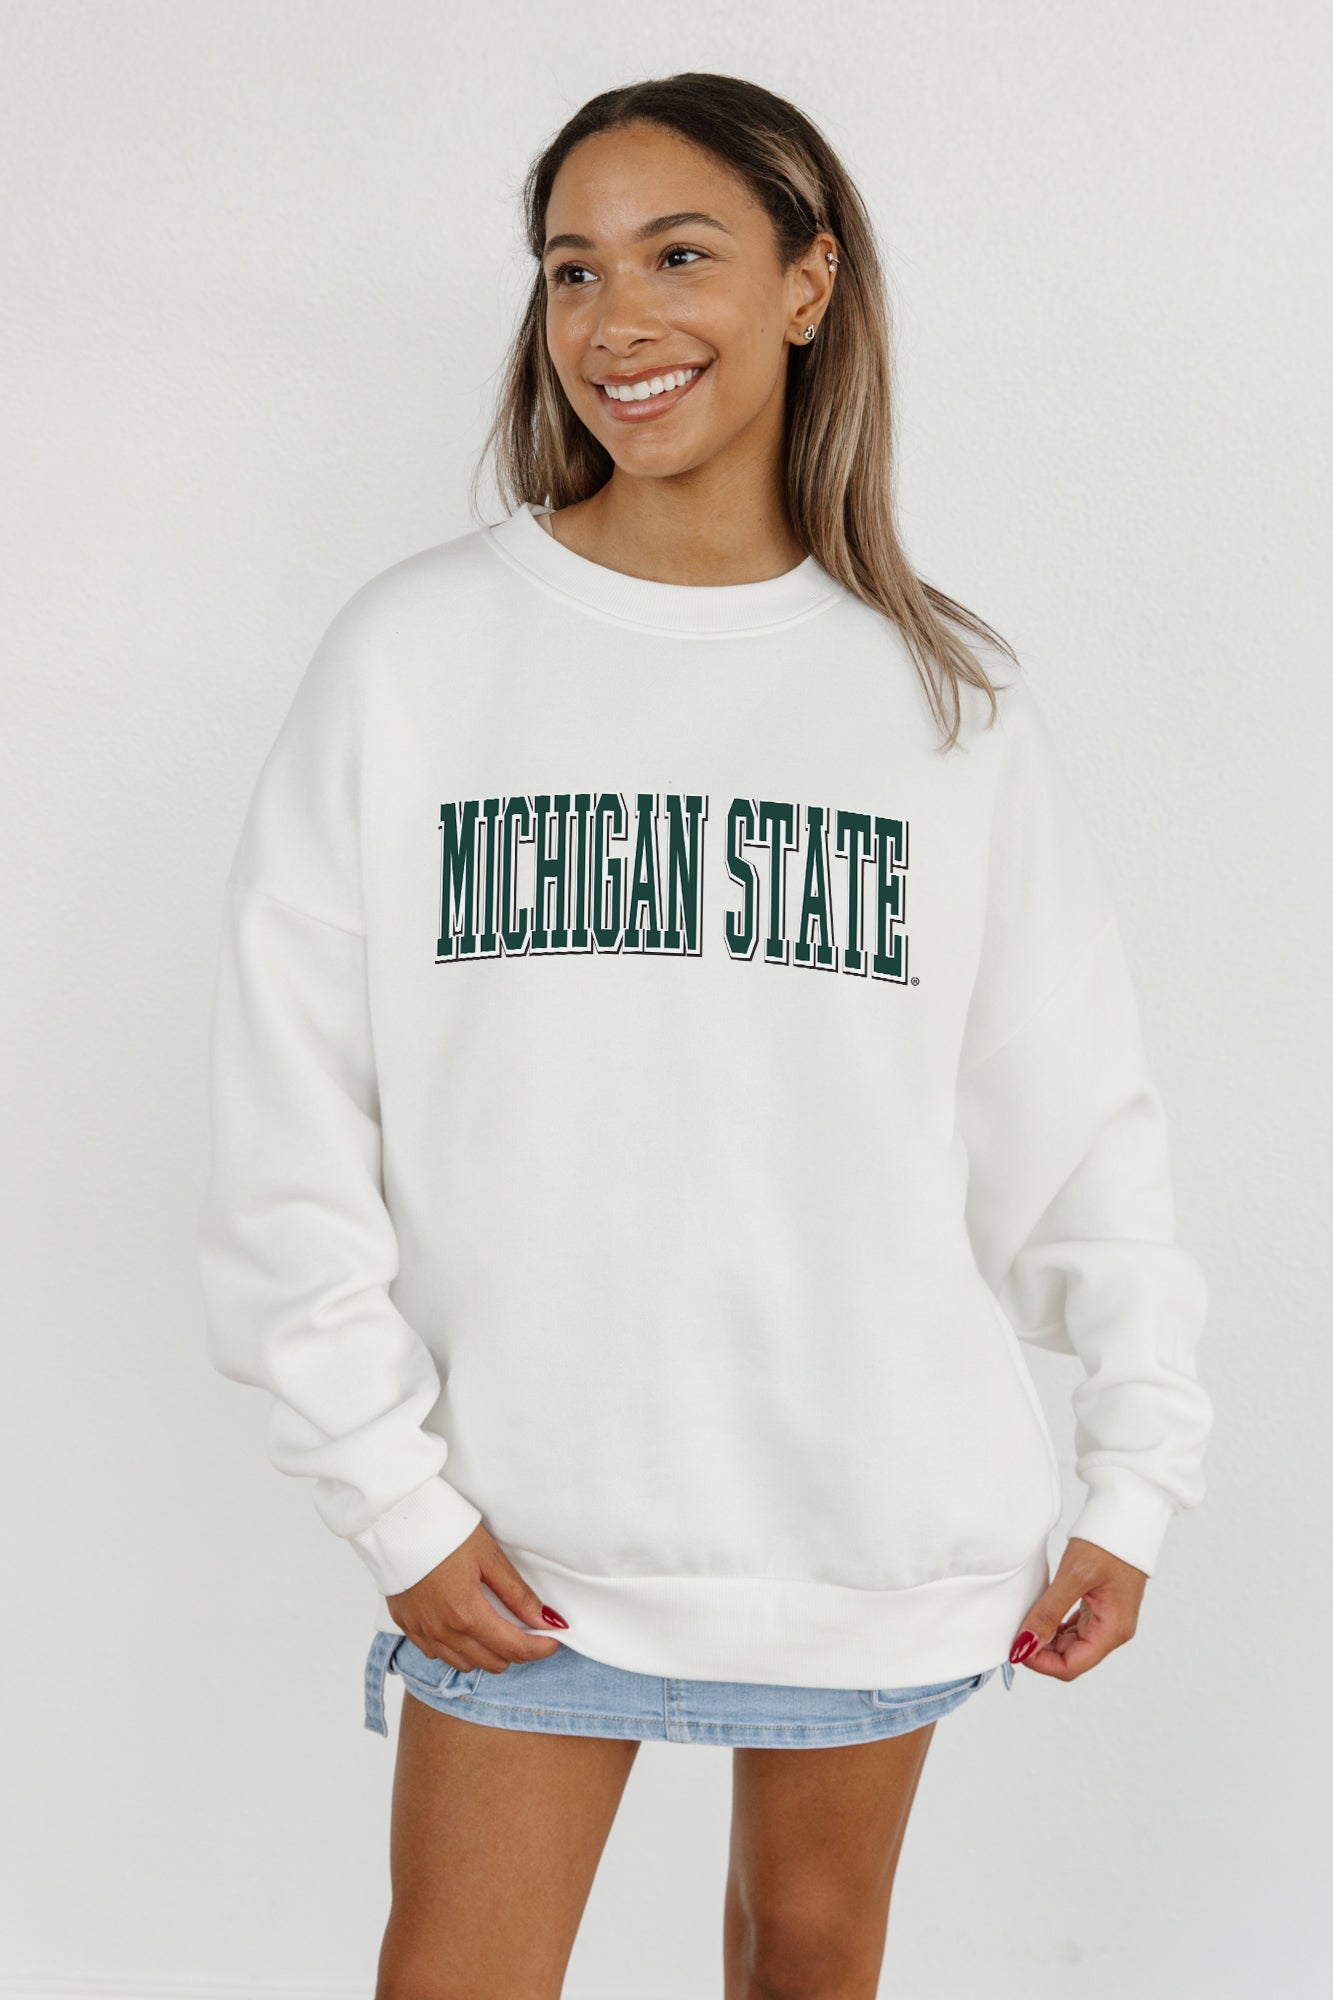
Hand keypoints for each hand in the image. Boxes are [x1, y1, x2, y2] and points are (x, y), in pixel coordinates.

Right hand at [385, 1522, 568, 1676]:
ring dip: (486, 1653)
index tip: (553, 1639)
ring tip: (496, 1627)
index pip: (514, 1649)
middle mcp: (443, 1631)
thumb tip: (546, 1619)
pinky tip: (464, 1626)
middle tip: (526, 1628)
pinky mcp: (406, 1626)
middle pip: (491, 1663)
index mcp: (466, 1614)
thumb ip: (518, 1594)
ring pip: (464, 1664)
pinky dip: (457, 1648)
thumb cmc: (444, 1531)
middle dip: (515, 1650)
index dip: (540, 1648)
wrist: (396, 1520)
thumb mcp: (489, 1557)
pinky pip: (437, 1653)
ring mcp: (422, 1632)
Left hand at [1008, 1536, 1147, 1680]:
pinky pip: (1075, 1628)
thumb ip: (1048, 1613)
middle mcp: (1113, 1631)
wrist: (1129, 1516)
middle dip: (1041, 1653)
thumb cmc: (1107, 1543)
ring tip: (1023, 1624)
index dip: (1041, 1663)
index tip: (1015, 1647)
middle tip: (1015, 1634)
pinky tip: (1040, 1616)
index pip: (1071, 1666)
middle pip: (1071, 1659)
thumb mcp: (1073, 1576)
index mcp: (1112, 1630)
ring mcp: (1108, 1619)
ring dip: (1046, 1640)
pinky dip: (1055, 1627)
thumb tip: (1025, 1645)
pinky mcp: (1102, 1606)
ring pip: (1071, 1645)